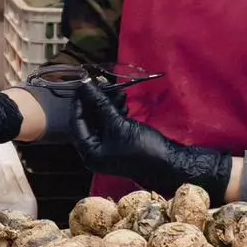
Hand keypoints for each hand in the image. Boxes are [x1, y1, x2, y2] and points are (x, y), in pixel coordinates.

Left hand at [70, 82, 232, 203]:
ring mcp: (109, 148)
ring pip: (103, 121)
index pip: (76, 124)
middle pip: (90, 121)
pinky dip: (117, 112)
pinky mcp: (121, 143)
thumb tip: (86, 86)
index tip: (82, 85)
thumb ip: (100, 105)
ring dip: (108, 104)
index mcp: (90, 153)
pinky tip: (123, 99)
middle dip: (96, 102)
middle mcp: (96, 152)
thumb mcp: (118, 124)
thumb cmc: (141, 147)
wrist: (170, 163)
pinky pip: (113, 124)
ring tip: (117, 89)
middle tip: (100, 83)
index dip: (79, 103)